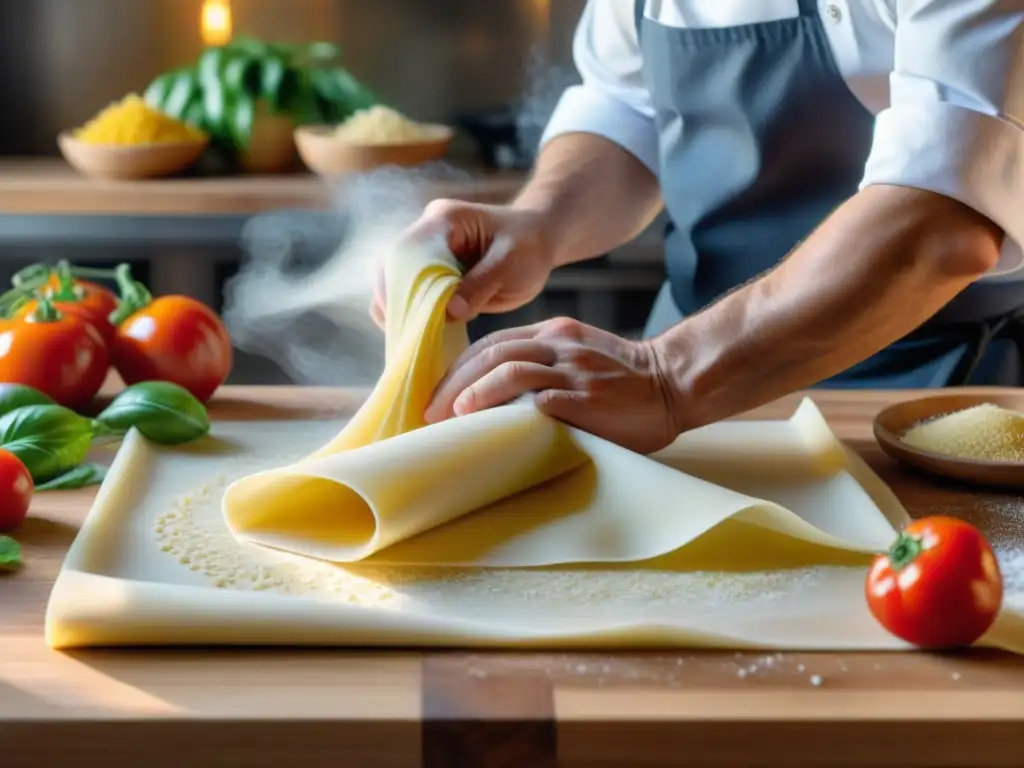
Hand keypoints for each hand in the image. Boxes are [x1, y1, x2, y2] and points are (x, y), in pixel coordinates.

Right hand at [370, 199, 556, 327]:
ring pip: (394, 281)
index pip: (406, 252)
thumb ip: (481, 284)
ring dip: (398, 310)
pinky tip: (418, 337)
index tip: (404, 317)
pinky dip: (411, 314)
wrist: (539, 239)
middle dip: (392, 301)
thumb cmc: (530, 246)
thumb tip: (450, 312)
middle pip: (390, 266)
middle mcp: (427, 232)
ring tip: (407, 342)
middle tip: (402, 336)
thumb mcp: (511, 264)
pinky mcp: (431, 271)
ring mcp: (426, 252)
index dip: (398, 285)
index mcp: (444, 221)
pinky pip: (410, 293)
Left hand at [424, 317, 681, 453]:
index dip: (460, 367)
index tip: (439, 392)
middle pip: (491, 353)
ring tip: (448, 414)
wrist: (675, 384)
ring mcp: (573, 370)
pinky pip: (538, 398)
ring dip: (472, 392)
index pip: (494, 343)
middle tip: (429, 410)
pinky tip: (486, 423)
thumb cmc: (627, 381)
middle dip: (454, 382)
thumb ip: (547, 366)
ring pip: (508, 369)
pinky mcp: (585, 397)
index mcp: (556, 333)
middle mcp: (560, 345)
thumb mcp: (582, 357)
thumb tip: (498, 398)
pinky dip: (506, 409)